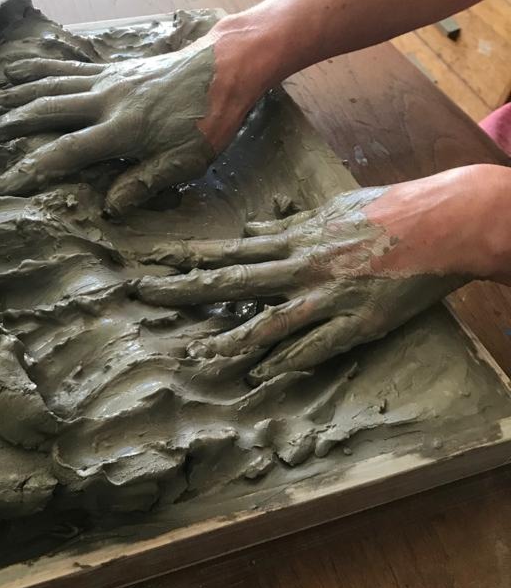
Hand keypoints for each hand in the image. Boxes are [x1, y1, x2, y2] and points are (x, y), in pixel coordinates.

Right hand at [0, 23, 266, 217]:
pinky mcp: (114, 69)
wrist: (228, 67)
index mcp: (122, 130)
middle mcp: (106, 101)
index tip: (5, 182)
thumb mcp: (185, 163)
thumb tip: (109, 209)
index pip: (66, 151)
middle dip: (8, 124)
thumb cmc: (209, 120)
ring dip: (14, 93)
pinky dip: (40, 68)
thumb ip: (144, 183)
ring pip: (51, 84)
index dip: (33, 168)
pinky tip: (21, 68)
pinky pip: (68, 67)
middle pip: (46, 111)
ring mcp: (108, 81)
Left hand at [138, 167, 510, 379]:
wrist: (446, 222)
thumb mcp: (330, 211)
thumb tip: (250, 233)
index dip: (185, 257)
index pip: (227, 251)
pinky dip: (285, 361)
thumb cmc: (388, 212)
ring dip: (226, 340)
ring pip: (265, 323)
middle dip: (182, 290)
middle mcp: (300, 268)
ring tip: (192, 355)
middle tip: (141, 296)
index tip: (149, 260)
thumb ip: (287, 226)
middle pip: (230, 283)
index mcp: (294, 240)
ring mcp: (325, 297)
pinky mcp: (355, 323)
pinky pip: (313, 347)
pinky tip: (257, 375)